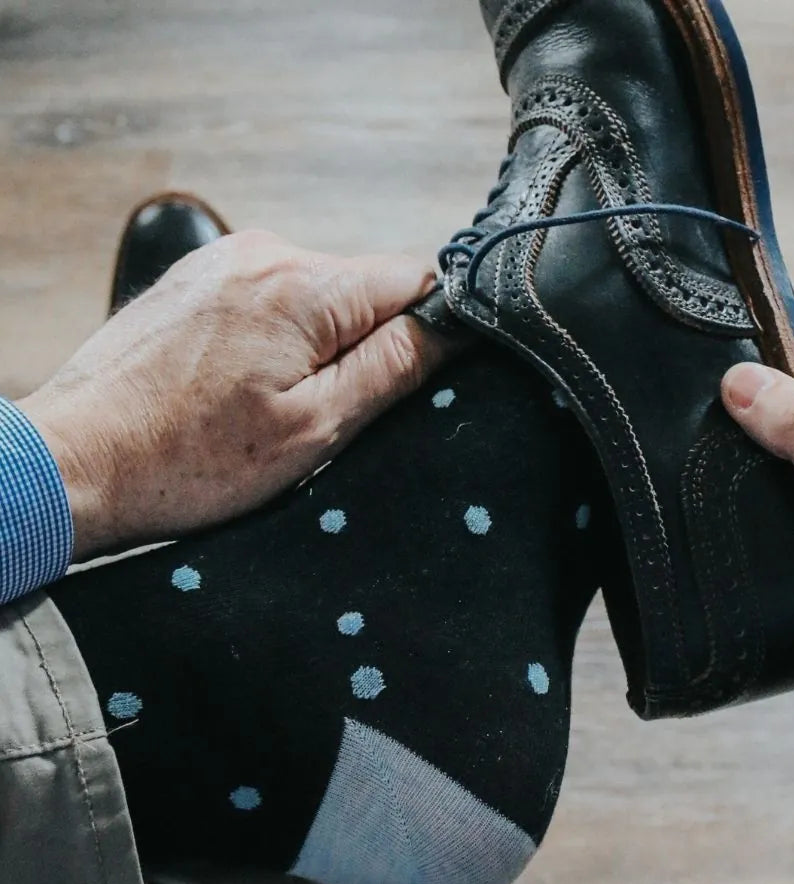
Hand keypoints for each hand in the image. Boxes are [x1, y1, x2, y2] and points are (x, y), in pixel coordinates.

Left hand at [18, 230, 439, 559]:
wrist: (79, 459)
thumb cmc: (188, 458)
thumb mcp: (315, 427)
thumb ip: (392, 367)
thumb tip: (452, 325)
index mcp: (303, 286)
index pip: (415, 277)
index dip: (431, 329)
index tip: (411, 380)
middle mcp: (264, 252)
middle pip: (366, 288)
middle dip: (369, 344)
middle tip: (330, 410)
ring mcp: (226, 260)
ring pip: (321, 296)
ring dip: (321, 345)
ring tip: (274, 404)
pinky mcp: (200, 279)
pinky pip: (275, 298)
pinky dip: (280, 340)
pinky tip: (245, 386)